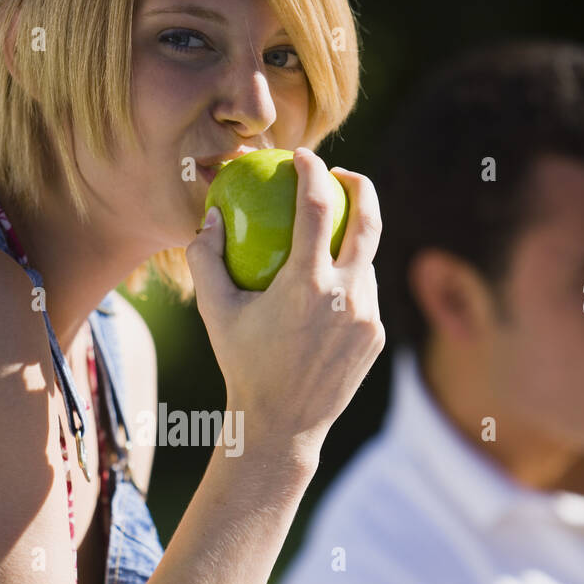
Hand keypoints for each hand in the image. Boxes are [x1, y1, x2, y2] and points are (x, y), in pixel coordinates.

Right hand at [186, 147, 384, 464]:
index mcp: (307, 284)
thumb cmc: (242, 365)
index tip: (303, 157)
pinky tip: (330, 285)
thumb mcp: (215, 312)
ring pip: (366, 262)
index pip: (317, 206)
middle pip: (368, 220)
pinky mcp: (376, 336)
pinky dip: (349, 281)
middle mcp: (347, 296)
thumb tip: (212, 218)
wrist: (281, 426)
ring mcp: (368, 317)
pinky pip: (366, 295)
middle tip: (342, 174)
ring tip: (329, 237)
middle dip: (360, 185)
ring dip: (350, 242)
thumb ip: (206, 259)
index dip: (312, 171)